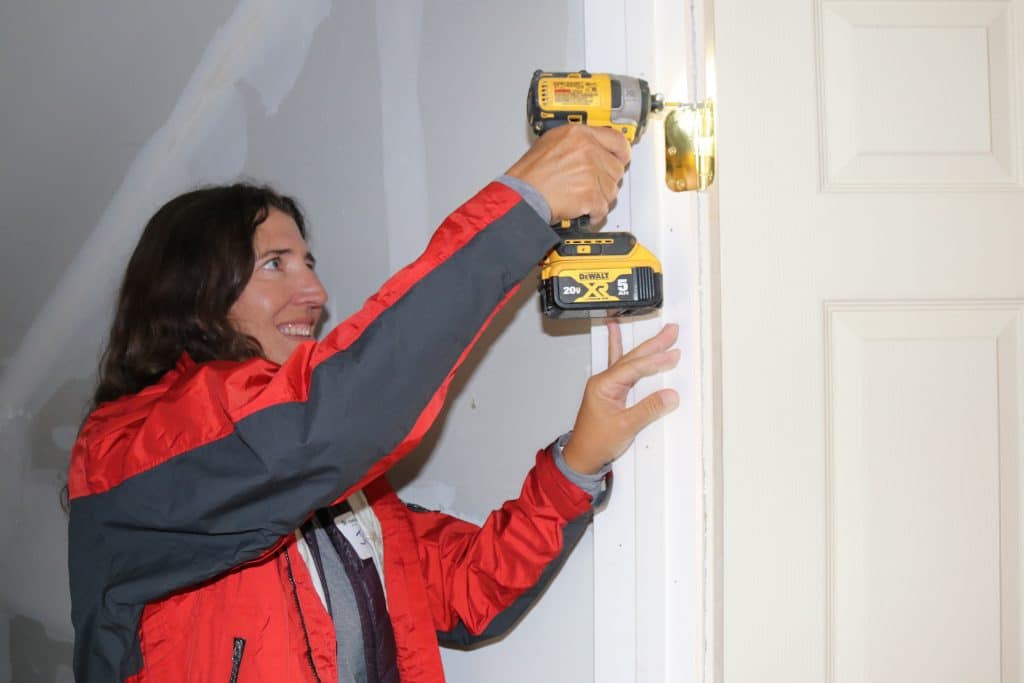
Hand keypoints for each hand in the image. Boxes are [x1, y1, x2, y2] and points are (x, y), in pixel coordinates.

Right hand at [505, 124, 630, 223]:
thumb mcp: (550, 143)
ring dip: (600, 198)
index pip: (616, 139)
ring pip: (612, 190)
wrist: (521, 195)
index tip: (622, 158)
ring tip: (582, 198)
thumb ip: (576, 143)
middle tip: (591, 185)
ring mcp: (590, 172)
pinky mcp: (590, 194)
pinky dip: (595, 213)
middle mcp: (587, 150)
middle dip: (606, 180)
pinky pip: (603, 207)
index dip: (621, 152)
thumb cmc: (529, 175)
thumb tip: (593, 149)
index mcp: (578, 134)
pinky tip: (583, 211)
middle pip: (616, 168)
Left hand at [562, 322, 680, 474]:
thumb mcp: (625, 427)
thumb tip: (670, 396)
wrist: (582, 456)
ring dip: (646, 347)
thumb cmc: (595, 442)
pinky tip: (615, 332)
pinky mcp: (611, 392)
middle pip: (632, 358)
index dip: (654, 361)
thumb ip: (648, 409)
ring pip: (629, 360)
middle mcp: (603, 381)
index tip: (672, 355)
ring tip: (659, 332)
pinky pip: (619, 366)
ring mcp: (606, 385)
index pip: (633, 368)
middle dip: (653, 344)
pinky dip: (619, 349)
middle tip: (672, 331)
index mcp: (603, 385)